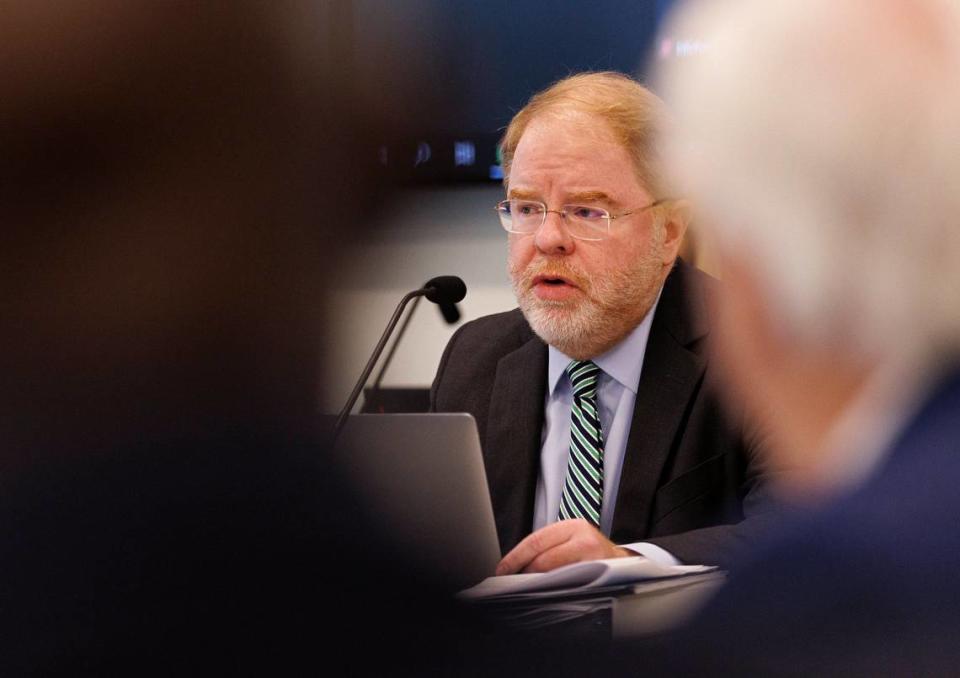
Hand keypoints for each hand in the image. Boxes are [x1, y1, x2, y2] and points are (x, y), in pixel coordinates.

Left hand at [495, 519, 632, 574]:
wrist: (623, 562)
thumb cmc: (590, 551)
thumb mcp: (571, 538)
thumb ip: (549, 545)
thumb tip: (518, 563)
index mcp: (572, 526)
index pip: (536, 540)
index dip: (516, 556)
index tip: (502, 569)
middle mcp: (584, 538)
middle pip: (545, 557)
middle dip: (525, 571)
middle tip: (512, 580)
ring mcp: (594, 557)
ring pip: (556, 572)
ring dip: (538, 581)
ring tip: (526, 585)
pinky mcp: (600, 574)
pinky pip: (570, 583)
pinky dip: (555, 587)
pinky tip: (546, 589)